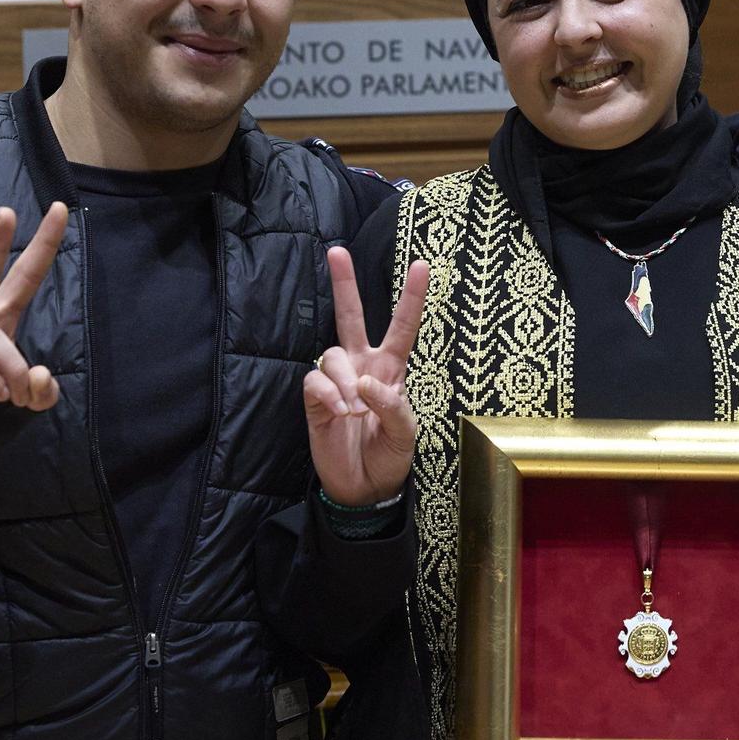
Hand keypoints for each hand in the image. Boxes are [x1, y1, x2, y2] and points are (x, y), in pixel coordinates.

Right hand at [304, 247, 429, 506]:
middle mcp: (363, 367)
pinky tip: (341, 413)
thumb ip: (394, 406)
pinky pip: (316, 380)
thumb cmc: (390, 458)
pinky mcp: (316, 398)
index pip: (403, 327)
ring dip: (345, 379)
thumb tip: (366, 384)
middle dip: (344, 284)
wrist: (363, 488)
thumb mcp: (406, 435)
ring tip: (355, 410)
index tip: (422, 265)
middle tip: (337, 251)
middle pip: (352, 317)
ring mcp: (337, 381)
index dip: (412, 298)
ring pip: (332, 353)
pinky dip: (330, 394)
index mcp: (392, 370)